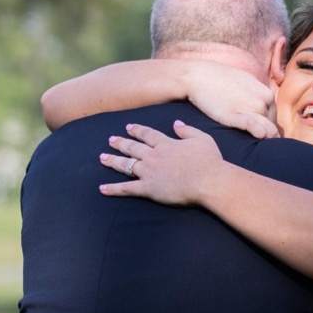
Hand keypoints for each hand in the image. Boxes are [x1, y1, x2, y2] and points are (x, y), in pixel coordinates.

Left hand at [99, 121, 223, 204]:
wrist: (208, 181)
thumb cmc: (209, 161)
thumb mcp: (202, 139)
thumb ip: (188, 130)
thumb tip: (176, 123)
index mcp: (166, 144)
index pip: (148, 134)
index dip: (138, 130)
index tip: (129, 127)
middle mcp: (154, 156)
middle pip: (133, 148)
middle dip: (121, 143)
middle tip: (111, 140)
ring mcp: (149, 172)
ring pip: (126, 165)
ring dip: (113, 161)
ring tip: (102, 158)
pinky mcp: (148, 189)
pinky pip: (127, 188)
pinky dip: (114, 189)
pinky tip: (102, 189)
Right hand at [182, 61, 278, 138]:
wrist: (199, 76)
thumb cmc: (220, 79)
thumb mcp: (246, 81)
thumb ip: (257, 95)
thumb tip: (261, 108)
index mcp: (266, 94)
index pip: (274, 119)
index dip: (267, 128)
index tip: (259, 135)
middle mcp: (263, 101)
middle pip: (271, 127)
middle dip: (267, 136)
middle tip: (259, 146)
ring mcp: (251, 108)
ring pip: (267, 131)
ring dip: (265, 141)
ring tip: (258, 149)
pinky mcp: (236, 116)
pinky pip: (255, 127)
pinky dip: (258, 133)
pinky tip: (257, 136)